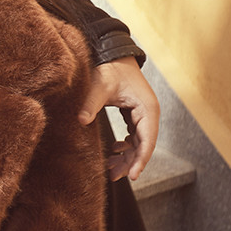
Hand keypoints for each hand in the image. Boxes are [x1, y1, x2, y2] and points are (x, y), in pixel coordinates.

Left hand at [78, 55, 158, 180]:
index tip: (132, 176)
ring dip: (127, 156)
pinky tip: (113, 151)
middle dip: (131, 162)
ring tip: (111, 169)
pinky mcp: (135, 114)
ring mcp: (143, 114)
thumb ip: (91, 103)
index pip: (147, 141)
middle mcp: (149, 113)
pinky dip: (125, 146)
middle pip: (144, 145)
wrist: (113, 54)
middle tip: (115, 176)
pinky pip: (133, 135)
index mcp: (147, 108)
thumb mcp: (100, 86)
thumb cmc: (110, 69)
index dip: (140, 160)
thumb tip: (81, 120)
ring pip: (138, 142)